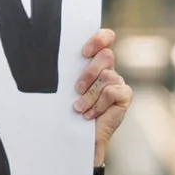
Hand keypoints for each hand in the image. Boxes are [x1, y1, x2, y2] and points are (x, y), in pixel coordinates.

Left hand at [72, 28, 129, 156]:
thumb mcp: (66, 88)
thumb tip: (50, 58)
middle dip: (89, 72)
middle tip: (77, 89)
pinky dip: (99, 105)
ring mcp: (118, 82)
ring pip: (106, 77)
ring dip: (89, 96)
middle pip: (106, 56)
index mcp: (95, 61)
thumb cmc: (69, 110)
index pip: (106, 38)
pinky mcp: (125, 95)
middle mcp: (109, 69)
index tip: (84, 52)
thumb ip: (66, 71)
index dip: (99, 38)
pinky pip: (112, 92)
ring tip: (80, 108)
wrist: (79, 136)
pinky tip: (91, 115)